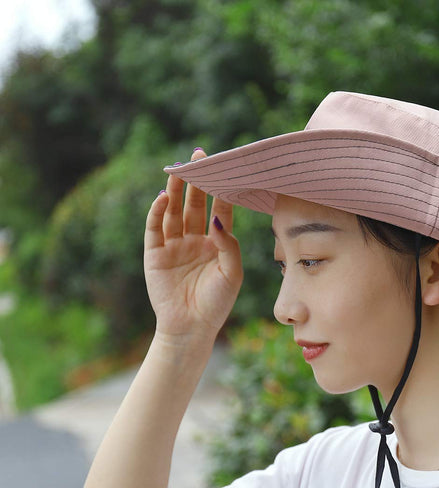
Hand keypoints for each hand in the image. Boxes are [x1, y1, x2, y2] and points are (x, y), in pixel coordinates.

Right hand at [144, 149, 242, 344]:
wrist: (191, 328)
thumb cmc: (216, 303)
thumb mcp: (232, 274)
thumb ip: (228, 244)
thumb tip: (219, 218)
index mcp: (217, 244)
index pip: (220, 211)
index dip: (221, 191)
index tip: (224, 169)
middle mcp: (195, 241)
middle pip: (196, 205)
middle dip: (197, 183)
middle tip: (198, 158)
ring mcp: (174, 246)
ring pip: (175, 212)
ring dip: (176, 191)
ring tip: (179, 171)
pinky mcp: (155, 253)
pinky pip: (155, 228)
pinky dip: (158, 212)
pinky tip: (164, 198)